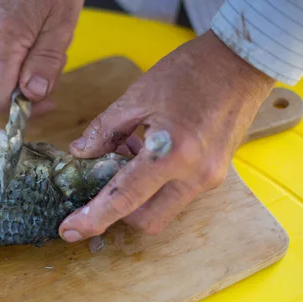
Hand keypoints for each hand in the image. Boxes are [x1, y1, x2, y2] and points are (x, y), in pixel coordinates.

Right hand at [0, 0, 83, 113]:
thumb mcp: (60, 26)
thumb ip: (46, 64)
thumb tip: (33, 96)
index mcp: (1, 43)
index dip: (20, 108)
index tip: (44, 102)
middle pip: (4, 87)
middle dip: (33, 85)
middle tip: (58, 64)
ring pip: (6, 73)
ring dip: (31, 69)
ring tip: (51, 41)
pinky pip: (4, 57)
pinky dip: (24, 57)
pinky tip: (38, 37)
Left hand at [58, 30, 275, 241]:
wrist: (242, 61)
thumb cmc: (191, 71)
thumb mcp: (137, 96)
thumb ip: (104, 130)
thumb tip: (81, 153)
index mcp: (173, 152)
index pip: (124, 199)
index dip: (93, 219)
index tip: (69, 231)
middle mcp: (196, 175)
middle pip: (147, 221)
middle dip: (118, 212)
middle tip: (100, 182)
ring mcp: (210, 178)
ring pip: (163, 210)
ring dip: (137, 197)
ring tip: (126, 155)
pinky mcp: (215, 174)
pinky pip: (177, 195)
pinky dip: (154, 185)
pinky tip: (145, 154)